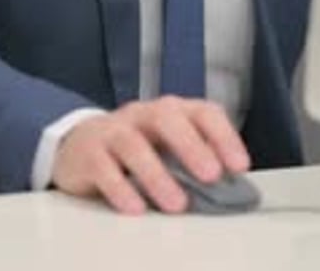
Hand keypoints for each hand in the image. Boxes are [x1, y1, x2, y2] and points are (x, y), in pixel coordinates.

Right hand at [52, 96, 249, 213]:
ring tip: (177, 204)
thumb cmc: (137, 148)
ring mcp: (113, 130)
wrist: (79, 144)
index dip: (223, 135)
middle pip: (166, 117)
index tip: (239, 165)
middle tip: (211, 175)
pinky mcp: (89, 153)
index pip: (201, 111)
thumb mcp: (168, 149)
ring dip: (157, 174)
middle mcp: (143, 114)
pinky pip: (104, 167)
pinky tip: (136, 208)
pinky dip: (121, 188)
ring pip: (133, 142)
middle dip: (191, 146)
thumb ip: (196, 160)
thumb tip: (230, 186)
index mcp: (171, 111)